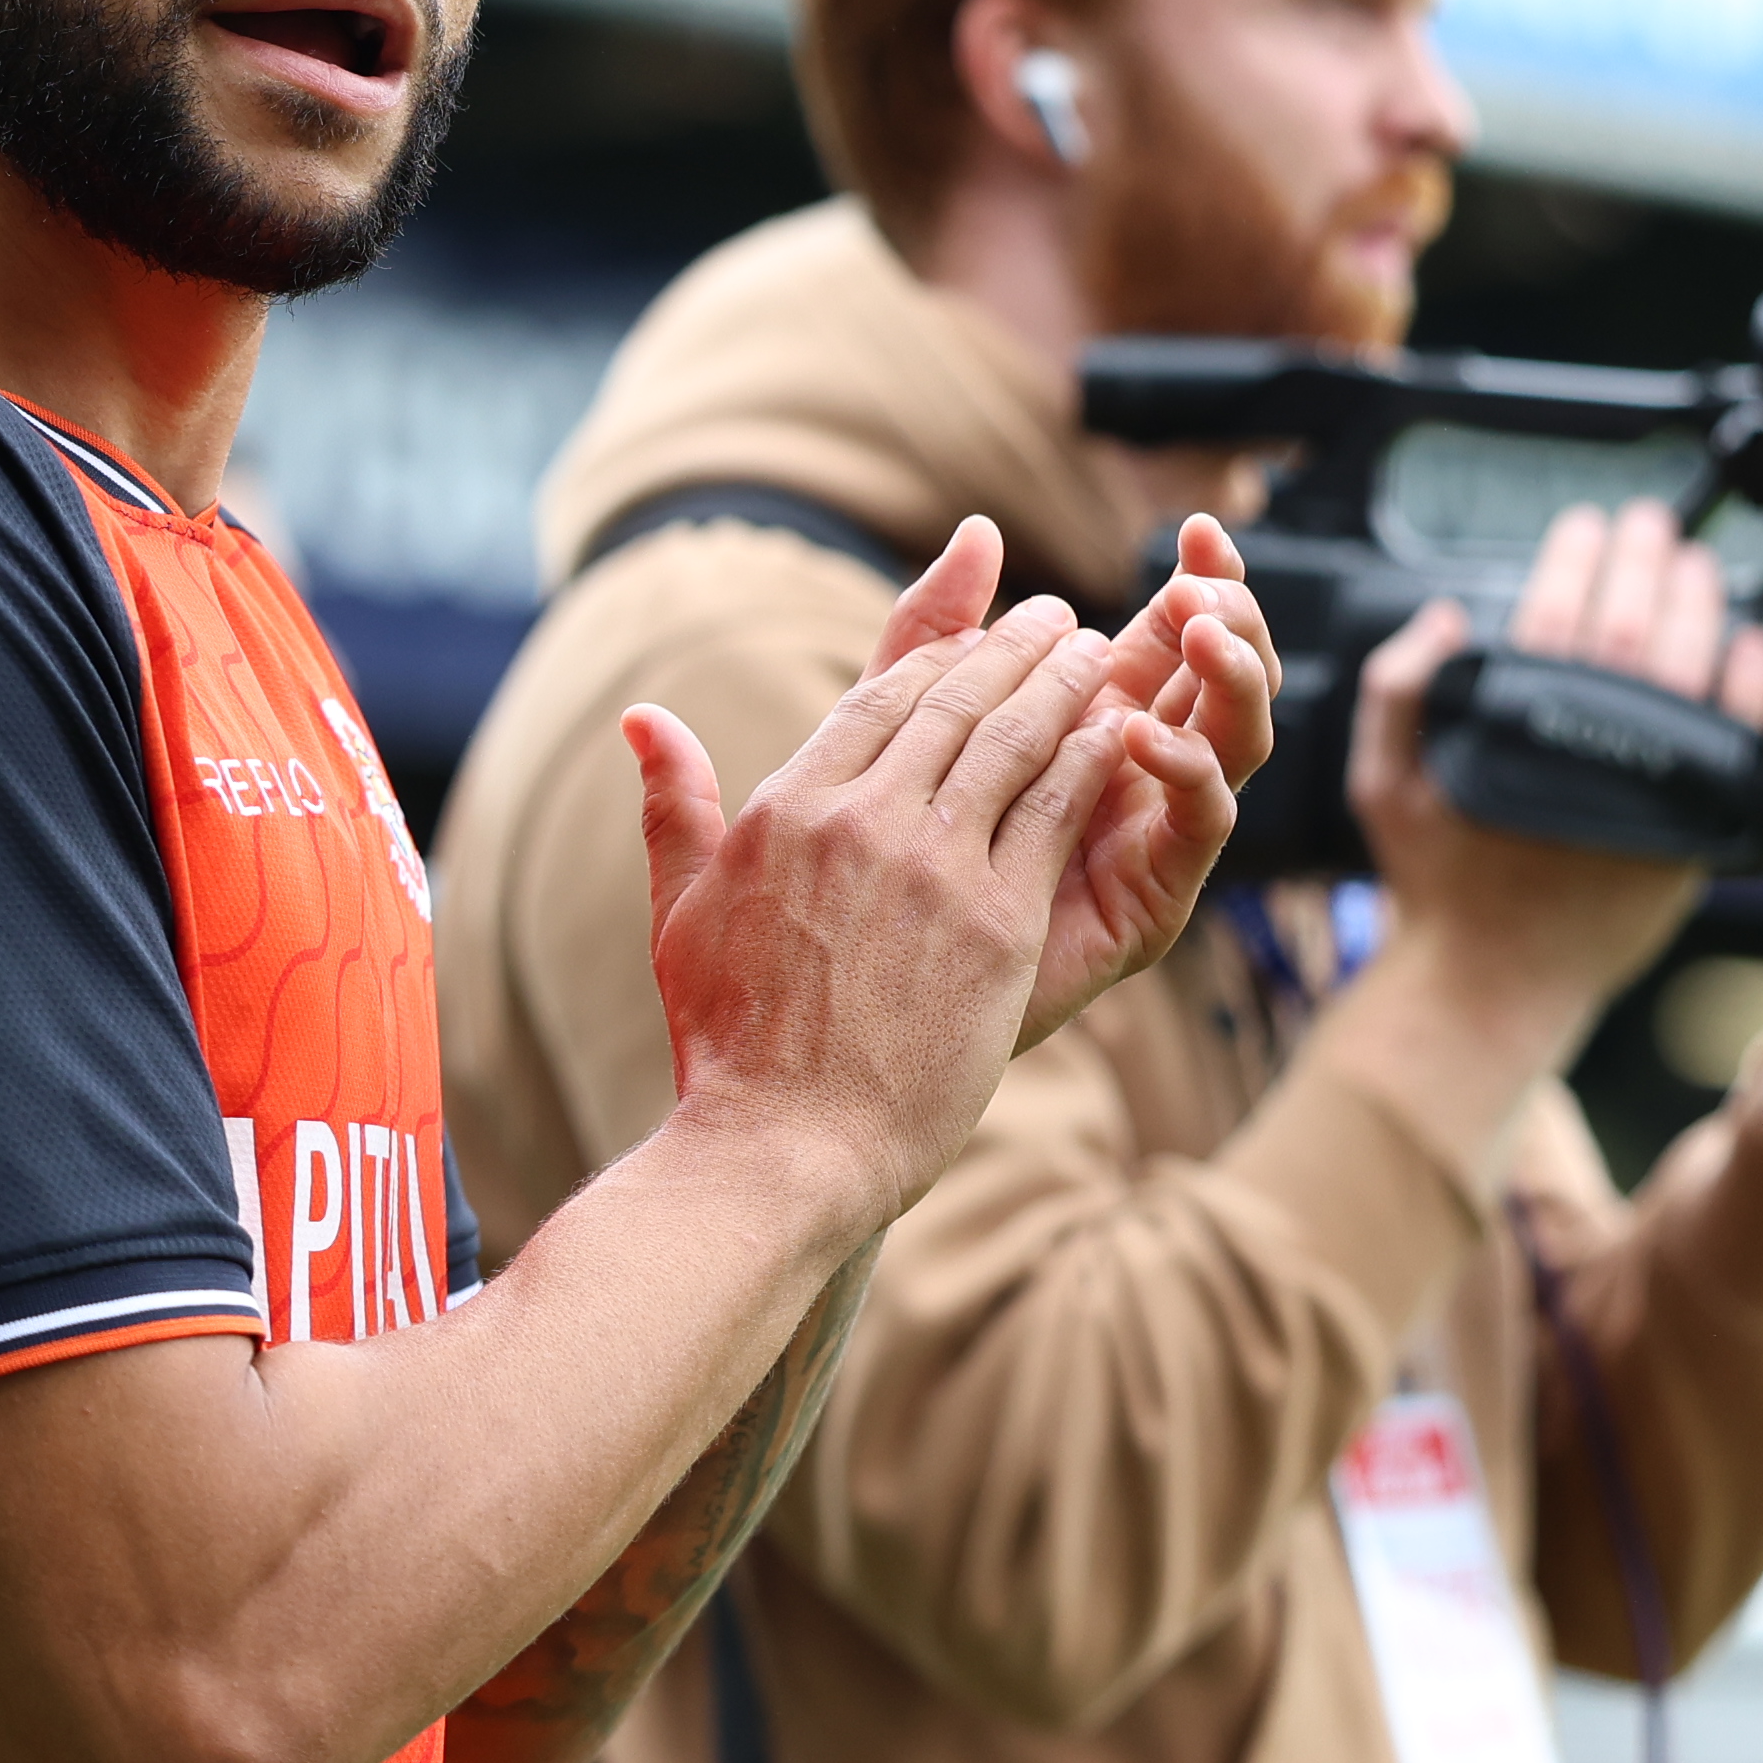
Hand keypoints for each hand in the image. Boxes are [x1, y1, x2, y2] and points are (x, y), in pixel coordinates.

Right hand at [628, 539, 1153, 1241]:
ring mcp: (934, 868)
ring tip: (1098, 654)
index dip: (936, 657)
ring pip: (1012, 743)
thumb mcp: (681, 913)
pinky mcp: (997, 924)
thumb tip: (641, 718)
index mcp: (787, 811)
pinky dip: (1090, 761)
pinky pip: (1054, 814)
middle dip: (1012, 649)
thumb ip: (674, 807)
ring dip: (1061, 686)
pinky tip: (1121, 731)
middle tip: (1055, 618)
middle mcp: (862, 821)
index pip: (876, 700)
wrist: (787, 1143)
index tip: (976, 636)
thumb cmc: (728, 1046)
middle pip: (952, 703)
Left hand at [849, 515, 1279, 1046]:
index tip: (1199, 525)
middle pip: (1220, 681)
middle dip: (1229, 617)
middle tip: (1211, 575)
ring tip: (1202, 632)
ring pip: (1233, 743)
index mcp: (1093, 723)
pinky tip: (1138, 733)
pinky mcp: (1151, 902)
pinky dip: (1184, 770)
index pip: (1170, 635)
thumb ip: (931, 634)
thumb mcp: (892, 731)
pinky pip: (1199, 825)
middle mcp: (1136, 775)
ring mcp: (1150, 837)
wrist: (852, 1037)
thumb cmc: (865, 883)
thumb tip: (978, 530)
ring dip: (1232, 681)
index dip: (1196, 579)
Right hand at [1353, 501, 1762, 1034]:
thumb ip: (1400, 691)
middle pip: (1631, 626)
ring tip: (1695, 568)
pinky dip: (1751, 685)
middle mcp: (1589, 749)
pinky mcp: (1694, 827)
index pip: (1555, 613)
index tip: (1587, 525)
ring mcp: (1649, 787)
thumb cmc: (1439, 883)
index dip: (1576, 557)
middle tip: (1650, 524)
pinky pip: (1739, 740)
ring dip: (1698, 604)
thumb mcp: (1384, 782)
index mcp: (1515, 728)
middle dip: (1644, 560)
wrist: (1494, 981)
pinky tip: (1750, 645)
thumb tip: (1448, 617)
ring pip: (1689, 669)